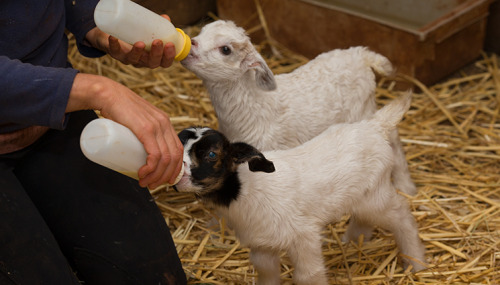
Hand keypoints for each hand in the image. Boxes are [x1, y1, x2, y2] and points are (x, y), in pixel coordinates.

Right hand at [68, 73, 182, 188]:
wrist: (107, 94)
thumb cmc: (117, 110)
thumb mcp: (137, 121)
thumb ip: (141, 131)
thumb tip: (138, 152)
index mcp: (165, 123)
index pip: (178, 150)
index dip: (174, 169)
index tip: (164, 180)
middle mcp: (165, 124)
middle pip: (174, 157)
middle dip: (165, 176)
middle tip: (152, 185)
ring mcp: (157, 126)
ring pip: (165, 159)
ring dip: (156, 176)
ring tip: (144, 183)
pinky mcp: (146, 129)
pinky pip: (155, 154)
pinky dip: (151, 168)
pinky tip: (143, 173)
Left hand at [86, 15, 175, 68]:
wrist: (117, 34)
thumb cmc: (138, 33)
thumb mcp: (150, 31)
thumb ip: (158, 26)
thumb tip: (165, 18)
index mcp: (153, 57)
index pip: (164, 62)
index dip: (169, 56)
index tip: (170, 44)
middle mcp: (142, 61)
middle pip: (151, 63)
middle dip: (156, 54)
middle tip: (158, 42)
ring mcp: (129, 58)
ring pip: (134, 59)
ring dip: (138, 52)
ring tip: (140, 43)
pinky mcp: (116, 53)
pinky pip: (115, 51)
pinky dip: (114, 45)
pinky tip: (114, 37)